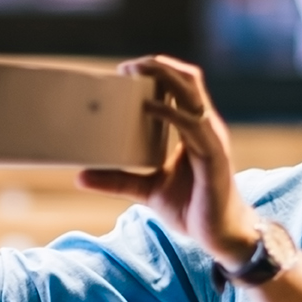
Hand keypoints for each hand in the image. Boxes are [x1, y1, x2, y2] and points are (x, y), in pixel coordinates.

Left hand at [78, 55, 261, 266]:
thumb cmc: (190, 207)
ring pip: (192, 94)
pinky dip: (170, 112)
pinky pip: (193, 125)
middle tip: (128, 66)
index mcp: (194, 128)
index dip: (158, 72)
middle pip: (188, 80)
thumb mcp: (146, 189)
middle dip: (159, 67)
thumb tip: (80, 176)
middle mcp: (205, 127)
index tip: (127, 70)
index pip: (181, 87)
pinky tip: (148, 108)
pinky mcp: (213, 156)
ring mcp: (211, 139)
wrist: (220, 234)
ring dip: (164, 79)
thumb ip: (118, 180)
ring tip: (136, 73)